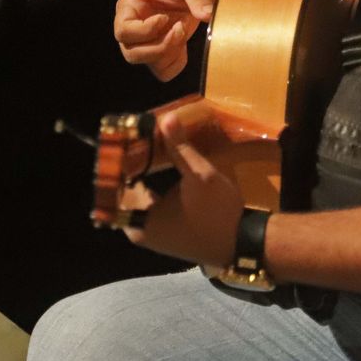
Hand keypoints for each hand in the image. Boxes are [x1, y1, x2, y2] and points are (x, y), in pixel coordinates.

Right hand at [113, 0, 215, 80]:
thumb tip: (208, 15)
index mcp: (128, 7)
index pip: (123, 31)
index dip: (144, 31)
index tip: (165, 18)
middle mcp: (132, 27)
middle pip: (132, 53)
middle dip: (159, 47)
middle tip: (179, 28)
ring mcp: (145, 41)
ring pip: (148, 63)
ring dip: (168, 54)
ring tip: (182, 30)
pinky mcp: (160, 50)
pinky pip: (163, 71)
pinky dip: (176, 63)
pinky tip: (184, 43)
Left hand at [123, 107, 242, 264]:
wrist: (246, 242)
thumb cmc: (217, 213)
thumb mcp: (199, 176)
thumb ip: (180, 148)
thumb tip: (166, 117)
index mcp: (138, 223)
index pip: (114, 188)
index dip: (118, 163)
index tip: (126, 139)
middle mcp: (141, 232)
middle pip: (126, 192)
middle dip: (134, 167)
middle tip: (140, 139)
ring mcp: (156, 235)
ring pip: (141, 199)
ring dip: (145, 176)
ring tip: (151, 148)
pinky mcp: (171, 234)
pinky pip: (154, 207)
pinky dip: (156, 190)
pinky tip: (165, 170)